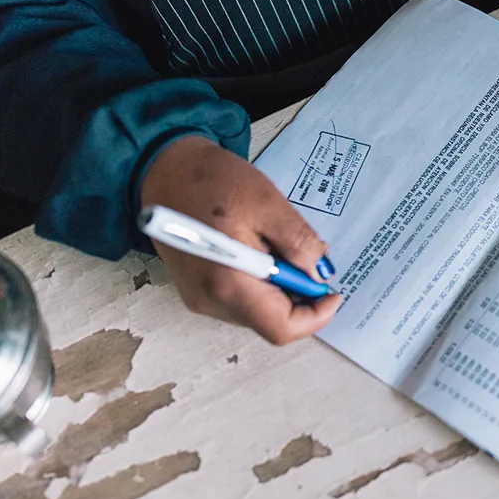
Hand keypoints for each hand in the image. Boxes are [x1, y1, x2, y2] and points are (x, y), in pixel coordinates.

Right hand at [140, 135, 341, 343]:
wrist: (165, 169)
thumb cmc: (211, 180)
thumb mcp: (268, 203)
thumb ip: (298, 242)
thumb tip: (319, 272)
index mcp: (227, 283)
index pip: (281, 328)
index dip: (315, 316)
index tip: (333, 292)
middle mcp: (211, 300)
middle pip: (271, 320)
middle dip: (300, 295)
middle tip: (308, 257)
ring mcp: (201, 298)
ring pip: (258, 311)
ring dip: (281, 287)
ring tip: (279, 245)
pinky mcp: (198, 289)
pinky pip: (242, 298)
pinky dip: (263, 282)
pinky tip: (262, 249)